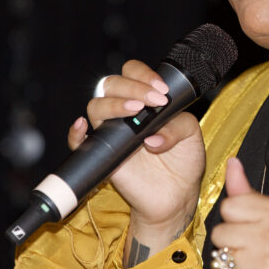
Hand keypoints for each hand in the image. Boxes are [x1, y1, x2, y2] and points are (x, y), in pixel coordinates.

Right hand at [69, 60, 204, 259]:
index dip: (144, 75)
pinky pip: (78, 142)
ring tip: (137, 110)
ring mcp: (112, 132)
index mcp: (145, 101)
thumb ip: (178, 125)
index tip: (162, 90)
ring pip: (96, 106)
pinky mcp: (103, 155)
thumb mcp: (192, 136)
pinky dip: (76, 133)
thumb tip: (153, 136)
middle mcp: (125, 113)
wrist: (177, 196)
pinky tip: (84, 126)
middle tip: (155, 100)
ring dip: (115, 104)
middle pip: (112, 84)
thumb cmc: (184, 163)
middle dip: (133, 87)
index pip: (133, 73)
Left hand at [210, 158, 268, 268]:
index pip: (230, 206)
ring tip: (250, 267)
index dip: (234, 220)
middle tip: (249, 251)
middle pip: (219, 233)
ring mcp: (267, 264)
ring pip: (219, 258)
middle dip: (229, 244)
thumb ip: (248, 193)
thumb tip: (231, 162)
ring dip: (230, 266)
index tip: (249, 229)